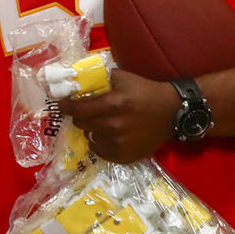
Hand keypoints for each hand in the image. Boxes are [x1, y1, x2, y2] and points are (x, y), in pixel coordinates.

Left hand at [63, 69, 181, 162]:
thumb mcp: (123, 77)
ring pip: (90, 137)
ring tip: (103, 123)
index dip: (66, 107)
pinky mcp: (125, 155)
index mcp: (114, 104)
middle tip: (87, 113)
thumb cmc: (146, 92)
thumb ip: (100, 78)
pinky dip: (100, 143)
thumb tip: (76, 79)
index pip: (78, 109)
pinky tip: (109, 135)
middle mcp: (114, 125)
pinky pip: (100, 151)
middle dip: (81, 117)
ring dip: (92, 130)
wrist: (172, 112)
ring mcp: (120, 143)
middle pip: (82, 124)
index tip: (61, 105)